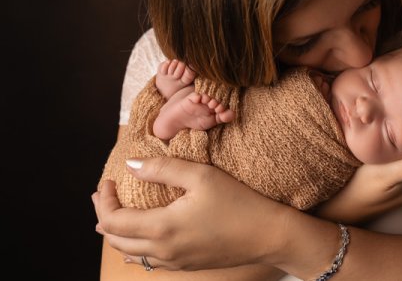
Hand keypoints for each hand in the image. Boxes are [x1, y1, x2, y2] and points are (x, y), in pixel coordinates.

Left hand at [93, 157, 288, 270]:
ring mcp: (176, 261)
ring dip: (117, 235)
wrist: (269, 235)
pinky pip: (150, 262)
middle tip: (103, 196)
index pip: (113, 220)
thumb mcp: (202, 176)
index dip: (103, 201)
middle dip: (103, 217)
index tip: (106, 182)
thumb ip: (163, 168)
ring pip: (132, 254)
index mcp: (162, 227)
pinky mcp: (188, 265)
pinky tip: (138, 243)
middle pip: (116, 240)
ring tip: (114, 217)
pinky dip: (136, 249)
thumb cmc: (239, 202)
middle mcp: (164, 250)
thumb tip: (131, 165)